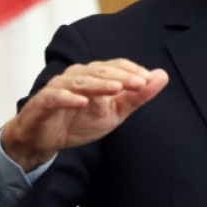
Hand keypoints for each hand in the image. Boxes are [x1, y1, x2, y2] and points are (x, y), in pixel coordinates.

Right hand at [1, 59, 168, 170]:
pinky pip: (55, 96)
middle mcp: (76, 75)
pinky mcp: (43, 101)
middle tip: (140, 83)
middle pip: (100, 70)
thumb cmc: (79, 121)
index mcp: (94, 75)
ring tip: (116, 88)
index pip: (116, 66)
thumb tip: (163, 76)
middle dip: (122, 76)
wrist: (46, 140)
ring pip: (80, 81)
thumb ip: (136, 96)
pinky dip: (68, 98)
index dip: (132, 71)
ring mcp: (59, 87)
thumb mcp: (114, 113)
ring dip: (99, 84)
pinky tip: (82, 102)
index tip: (149, 80)